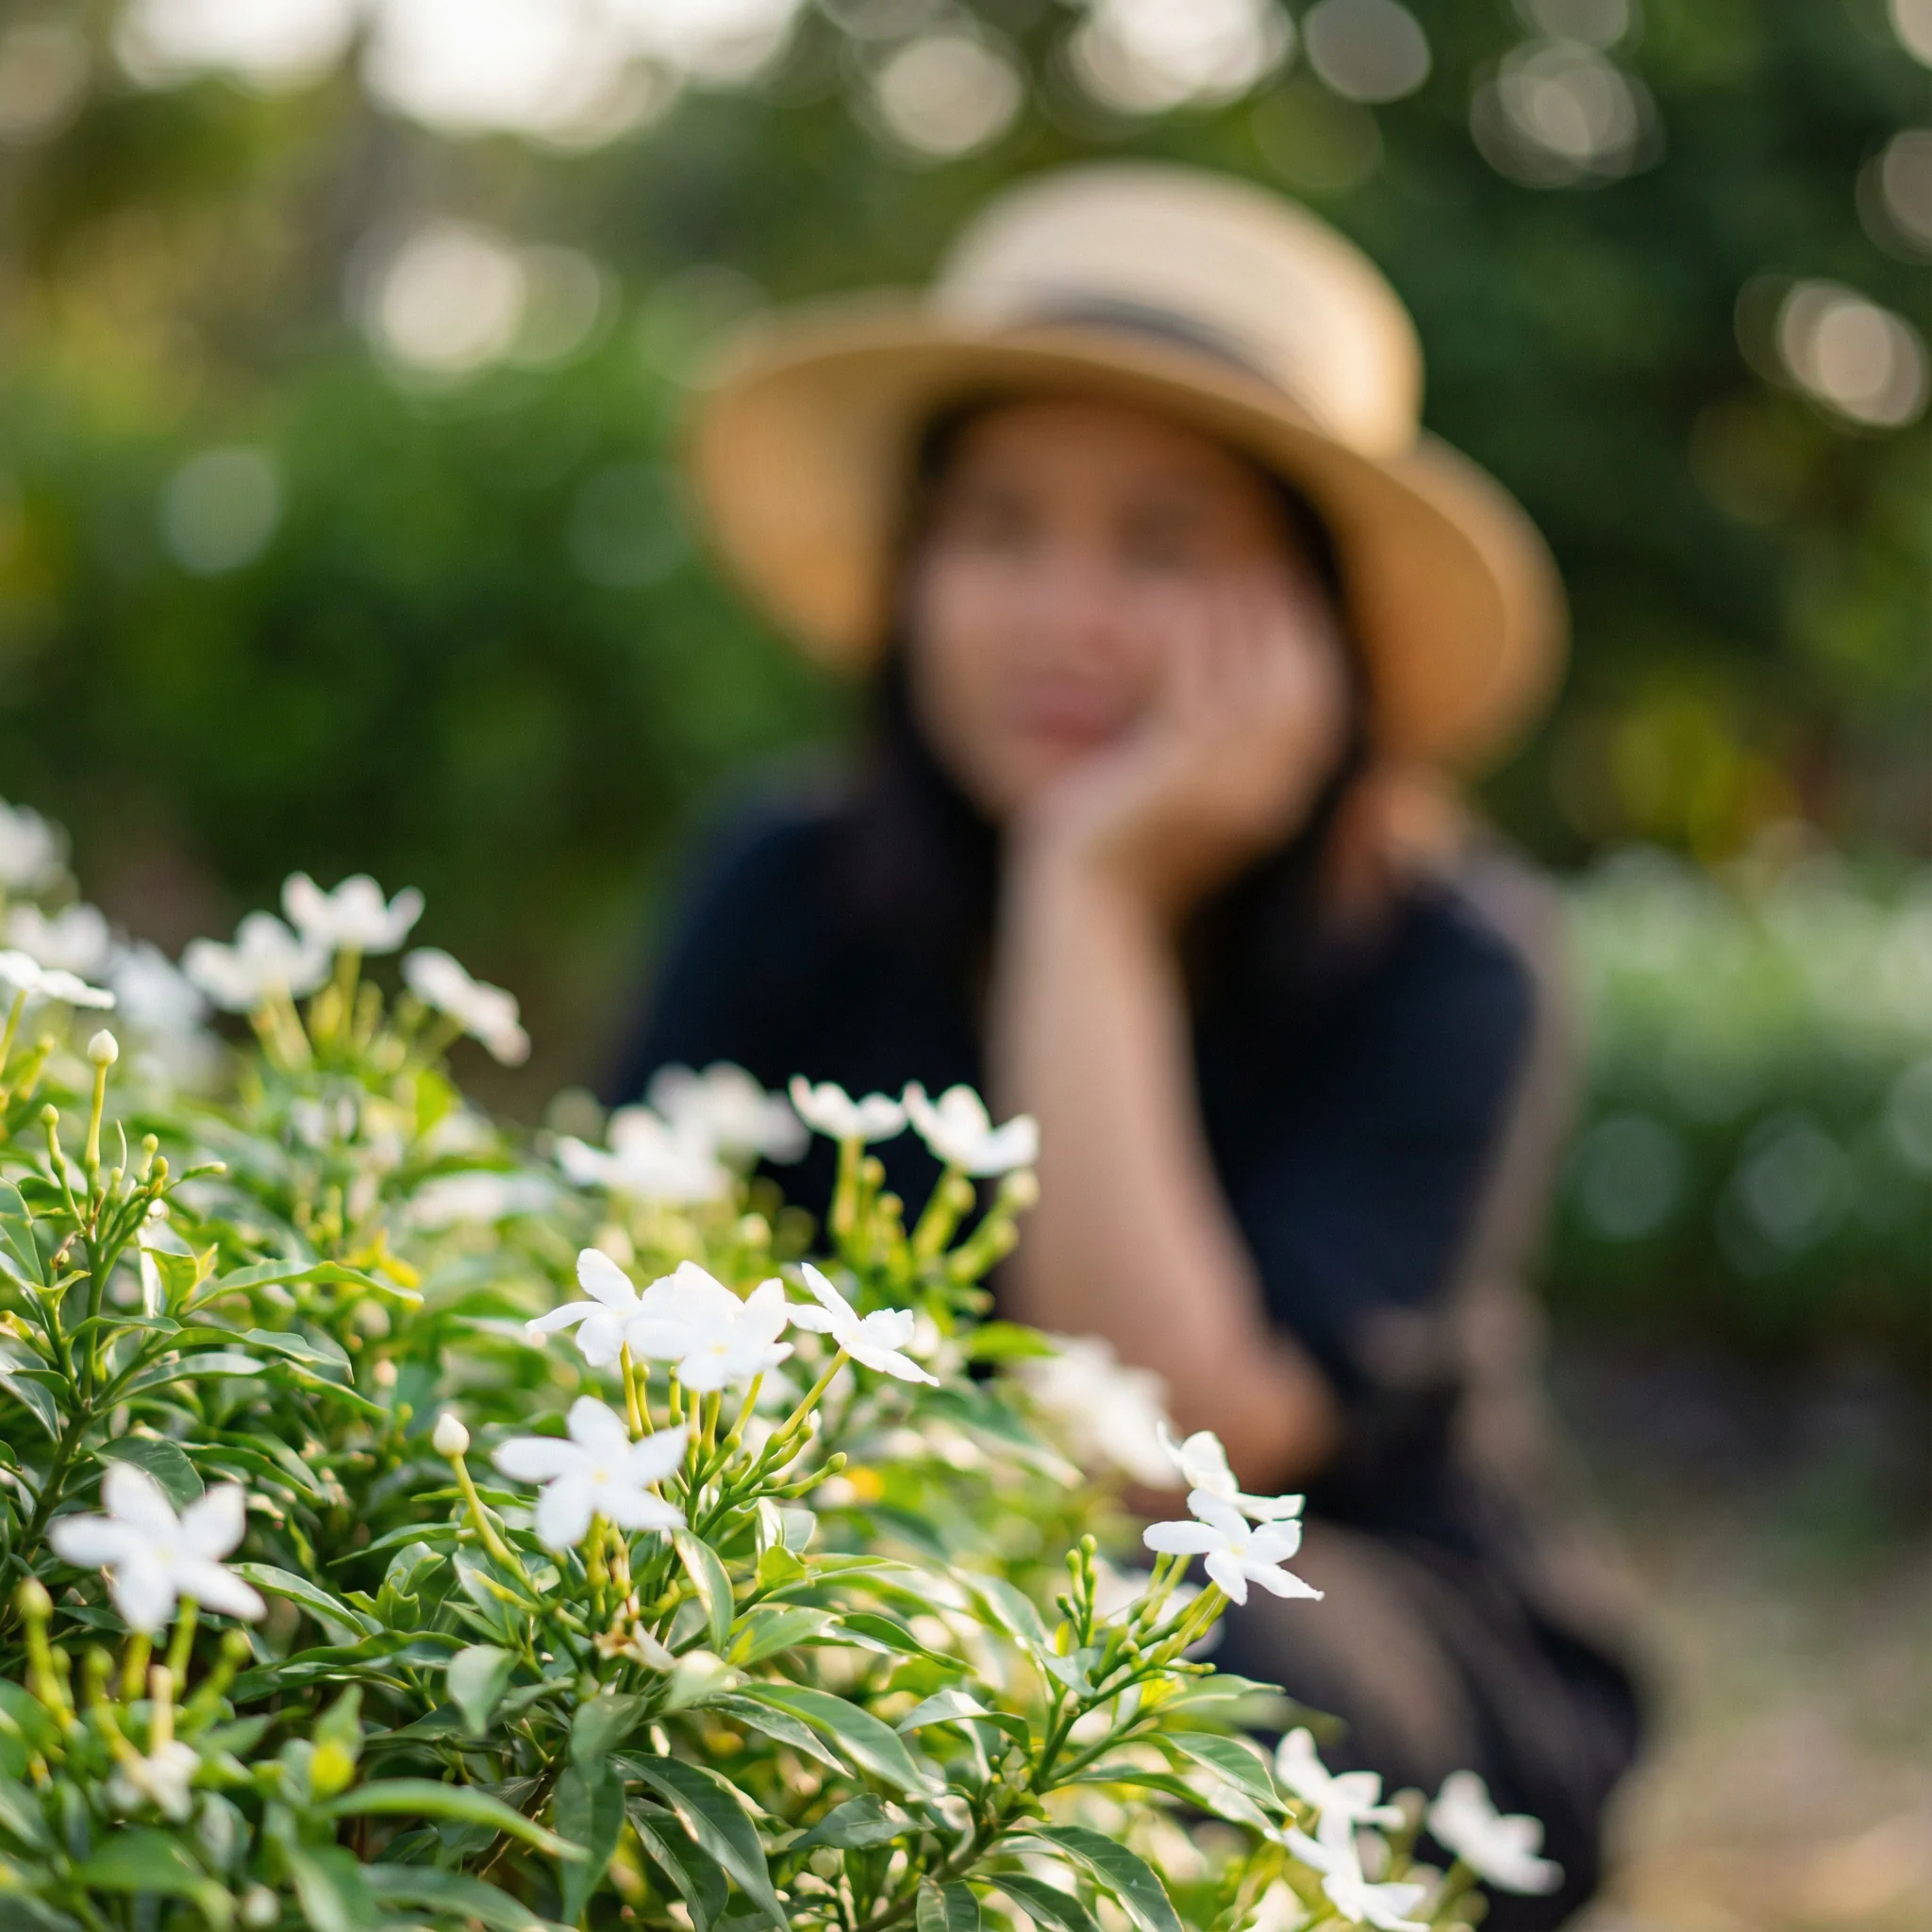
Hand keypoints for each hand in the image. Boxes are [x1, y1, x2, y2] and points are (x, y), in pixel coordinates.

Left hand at [1011, 565, 1350, 922]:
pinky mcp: (1173, 775)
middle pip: (1300, 692)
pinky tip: (1186, 610)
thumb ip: (1228, 763)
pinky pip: (1195, 691)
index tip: (1296, 610)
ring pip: (1251, 683)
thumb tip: (1241, 707)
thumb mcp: (1196, 806)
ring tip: (1230, 578)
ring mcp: (1221, 787)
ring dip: (1244, 623)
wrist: (1089, 903)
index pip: (1317, 715)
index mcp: (1277, 807)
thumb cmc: (1135, 854)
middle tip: (1272, 576)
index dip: (1312, 656)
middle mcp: (1263, 796)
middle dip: (1289, 628)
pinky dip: (1197, 644)